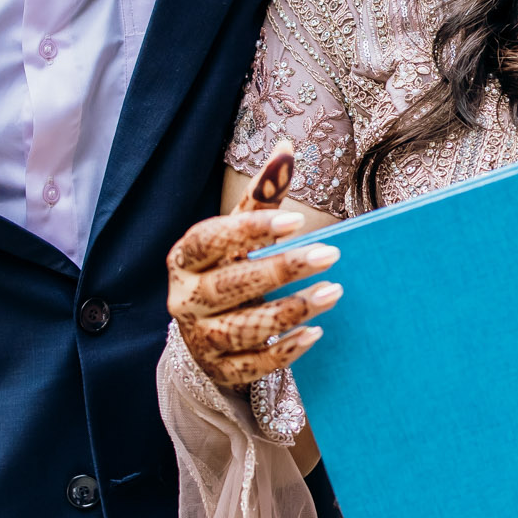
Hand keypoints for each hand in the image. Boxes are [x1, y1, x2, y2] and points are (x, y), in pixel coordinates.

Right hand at [166, 142, 342, 387]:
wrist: (206, 329)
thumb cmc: (228, 266)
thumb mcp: (238, 232)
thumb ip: (262, 196)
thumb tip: (285, 148)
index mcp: (185, 259)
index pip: (210, 240)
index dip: (251, 230)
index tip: (298, 220)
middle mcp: (184, 299)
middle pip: (230, 285)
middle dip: (281, 269)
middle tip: (329, 255)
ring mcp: (199, 338)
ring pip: (242, 328)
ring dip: (291, 310)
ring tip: (333, 292)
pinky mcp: (219, 369)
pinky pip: (252, 365)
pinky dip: (284, 350)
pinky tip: (315, 334)